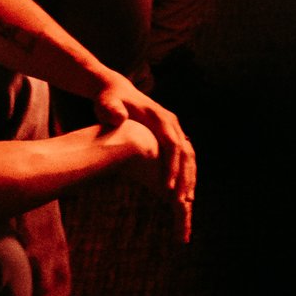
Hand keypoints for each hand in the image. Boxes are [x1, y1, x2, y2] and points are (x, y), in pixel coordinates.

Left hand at [97, 75, 195, 240]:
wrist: (117, 92)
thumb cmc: (109, 101)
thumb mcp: (106, 103)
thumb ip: (111, 110)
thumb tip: (118, 117)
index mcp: (159, 117)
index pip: (172, 144)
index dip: (172, 166)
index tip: (167, 187)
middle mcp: (172, 124)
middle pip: (186, 153)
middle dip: (184, 178)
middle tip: (181, 202)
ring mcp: (174, 130)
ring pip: (189, 157)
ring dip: (189, 179)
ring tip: (186, 203)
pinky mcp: (172, 137)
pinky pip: (184, 158)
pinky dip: (185, 175)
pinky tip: (182, 194)